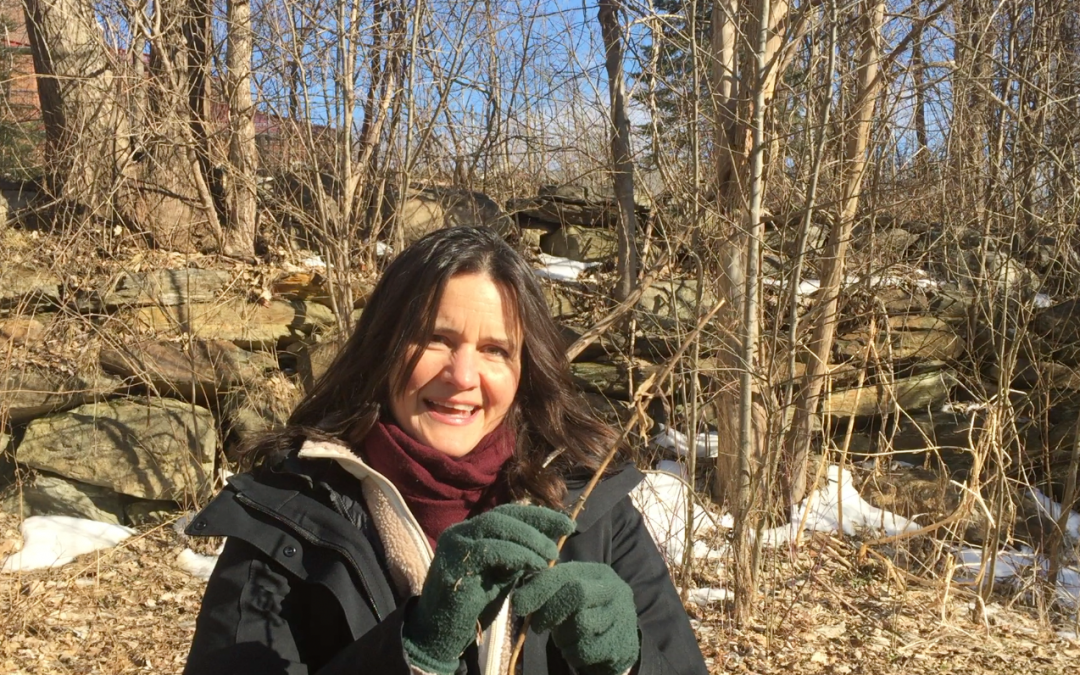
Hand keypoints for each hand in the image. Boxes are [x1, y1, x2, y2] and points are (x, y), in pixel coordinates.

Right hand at [402, 504, 574, 674]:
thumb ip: (518, 556)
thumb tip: (549, 540)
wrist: (441, 634)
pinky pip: (490, 550)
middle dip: (538, 522)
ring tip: (551, 556)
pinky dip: (517, 555)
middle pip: (503, 515)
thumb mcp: (501, 574)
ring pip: (497, 526)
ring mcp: (453, 546)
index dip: (538, 515)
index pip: (507, 513)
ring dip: (530, 540)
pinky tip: (534, 566)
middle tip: (564, 535)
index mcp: (471, 532)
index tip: (566, 523)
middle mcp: (459, 532)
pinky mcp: (453, 564)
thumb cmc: (474, 604)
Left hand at [513, 562, 639, 674]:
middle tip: (537, 626)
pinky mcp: (623, 643)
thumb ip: (549, 590)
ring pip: (582, 624)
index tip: (518, 606)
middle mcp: (614, 589)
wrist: (620, 638)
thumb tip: (519, 599)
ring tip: (562, 639)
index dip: (538, 589)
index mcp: (597, 573)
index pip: (564, 573)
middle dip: (550, 611)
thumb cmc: (587, 612)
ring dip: (562, 637)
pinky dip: (572, 654)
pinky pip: (588, 650)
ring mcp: (622, 616)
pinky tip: (573, 651)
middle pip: (578, 592)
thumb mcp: (570, 595)